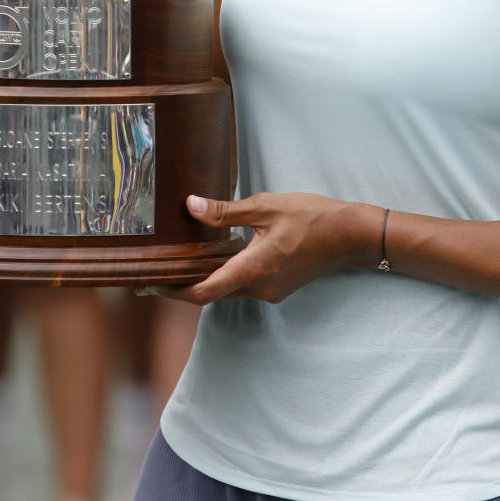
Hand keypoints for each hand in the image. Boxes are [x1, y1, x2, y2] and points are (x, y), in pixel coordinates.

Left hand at [159, 192, 374, 304]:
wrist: (350, 236)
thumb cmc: (312, 218)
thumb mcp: (265, 207)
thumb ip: (226, 211)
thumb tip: (191, 206)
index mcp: (252, 270)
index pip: (202, 292)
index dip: (172, 291)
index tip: (149, 284)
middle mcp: (259, 288)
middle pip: (211, 294)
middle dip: (182, 286)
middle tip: (157, 272)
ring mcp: (270, 291)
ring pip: (227, 290)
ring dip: (205, 280)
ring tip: (181, 262)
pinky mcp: (278, 287)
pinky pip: (244, 286)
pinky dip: (226, 276)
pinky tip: (218, 257)